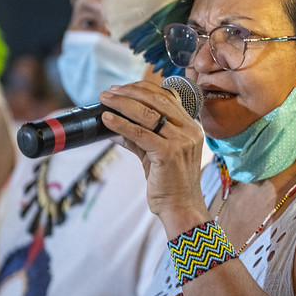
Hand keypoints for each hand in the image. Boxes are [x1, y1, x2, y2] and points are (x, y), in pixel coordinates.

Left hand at [99, 81, 208, 233]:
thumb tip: (112, 122)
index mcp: (191, 126)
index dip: (142, 88)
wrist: (181, 208)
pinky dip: (120, 124)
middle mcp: (189, 130)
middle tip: (109, 91)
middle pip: (156, 100)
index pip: (167, 96)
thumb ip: (139, 136)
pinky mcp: (168, 153)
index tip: (122, 88)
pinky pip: (139, 133)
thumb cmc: (169, 182)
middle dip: (129, 92)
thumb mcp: (155, 153)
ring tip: (105, 100)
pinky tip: (107, 120)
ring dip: (122, 104)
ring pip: (146, 113)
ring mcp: (180, 141)